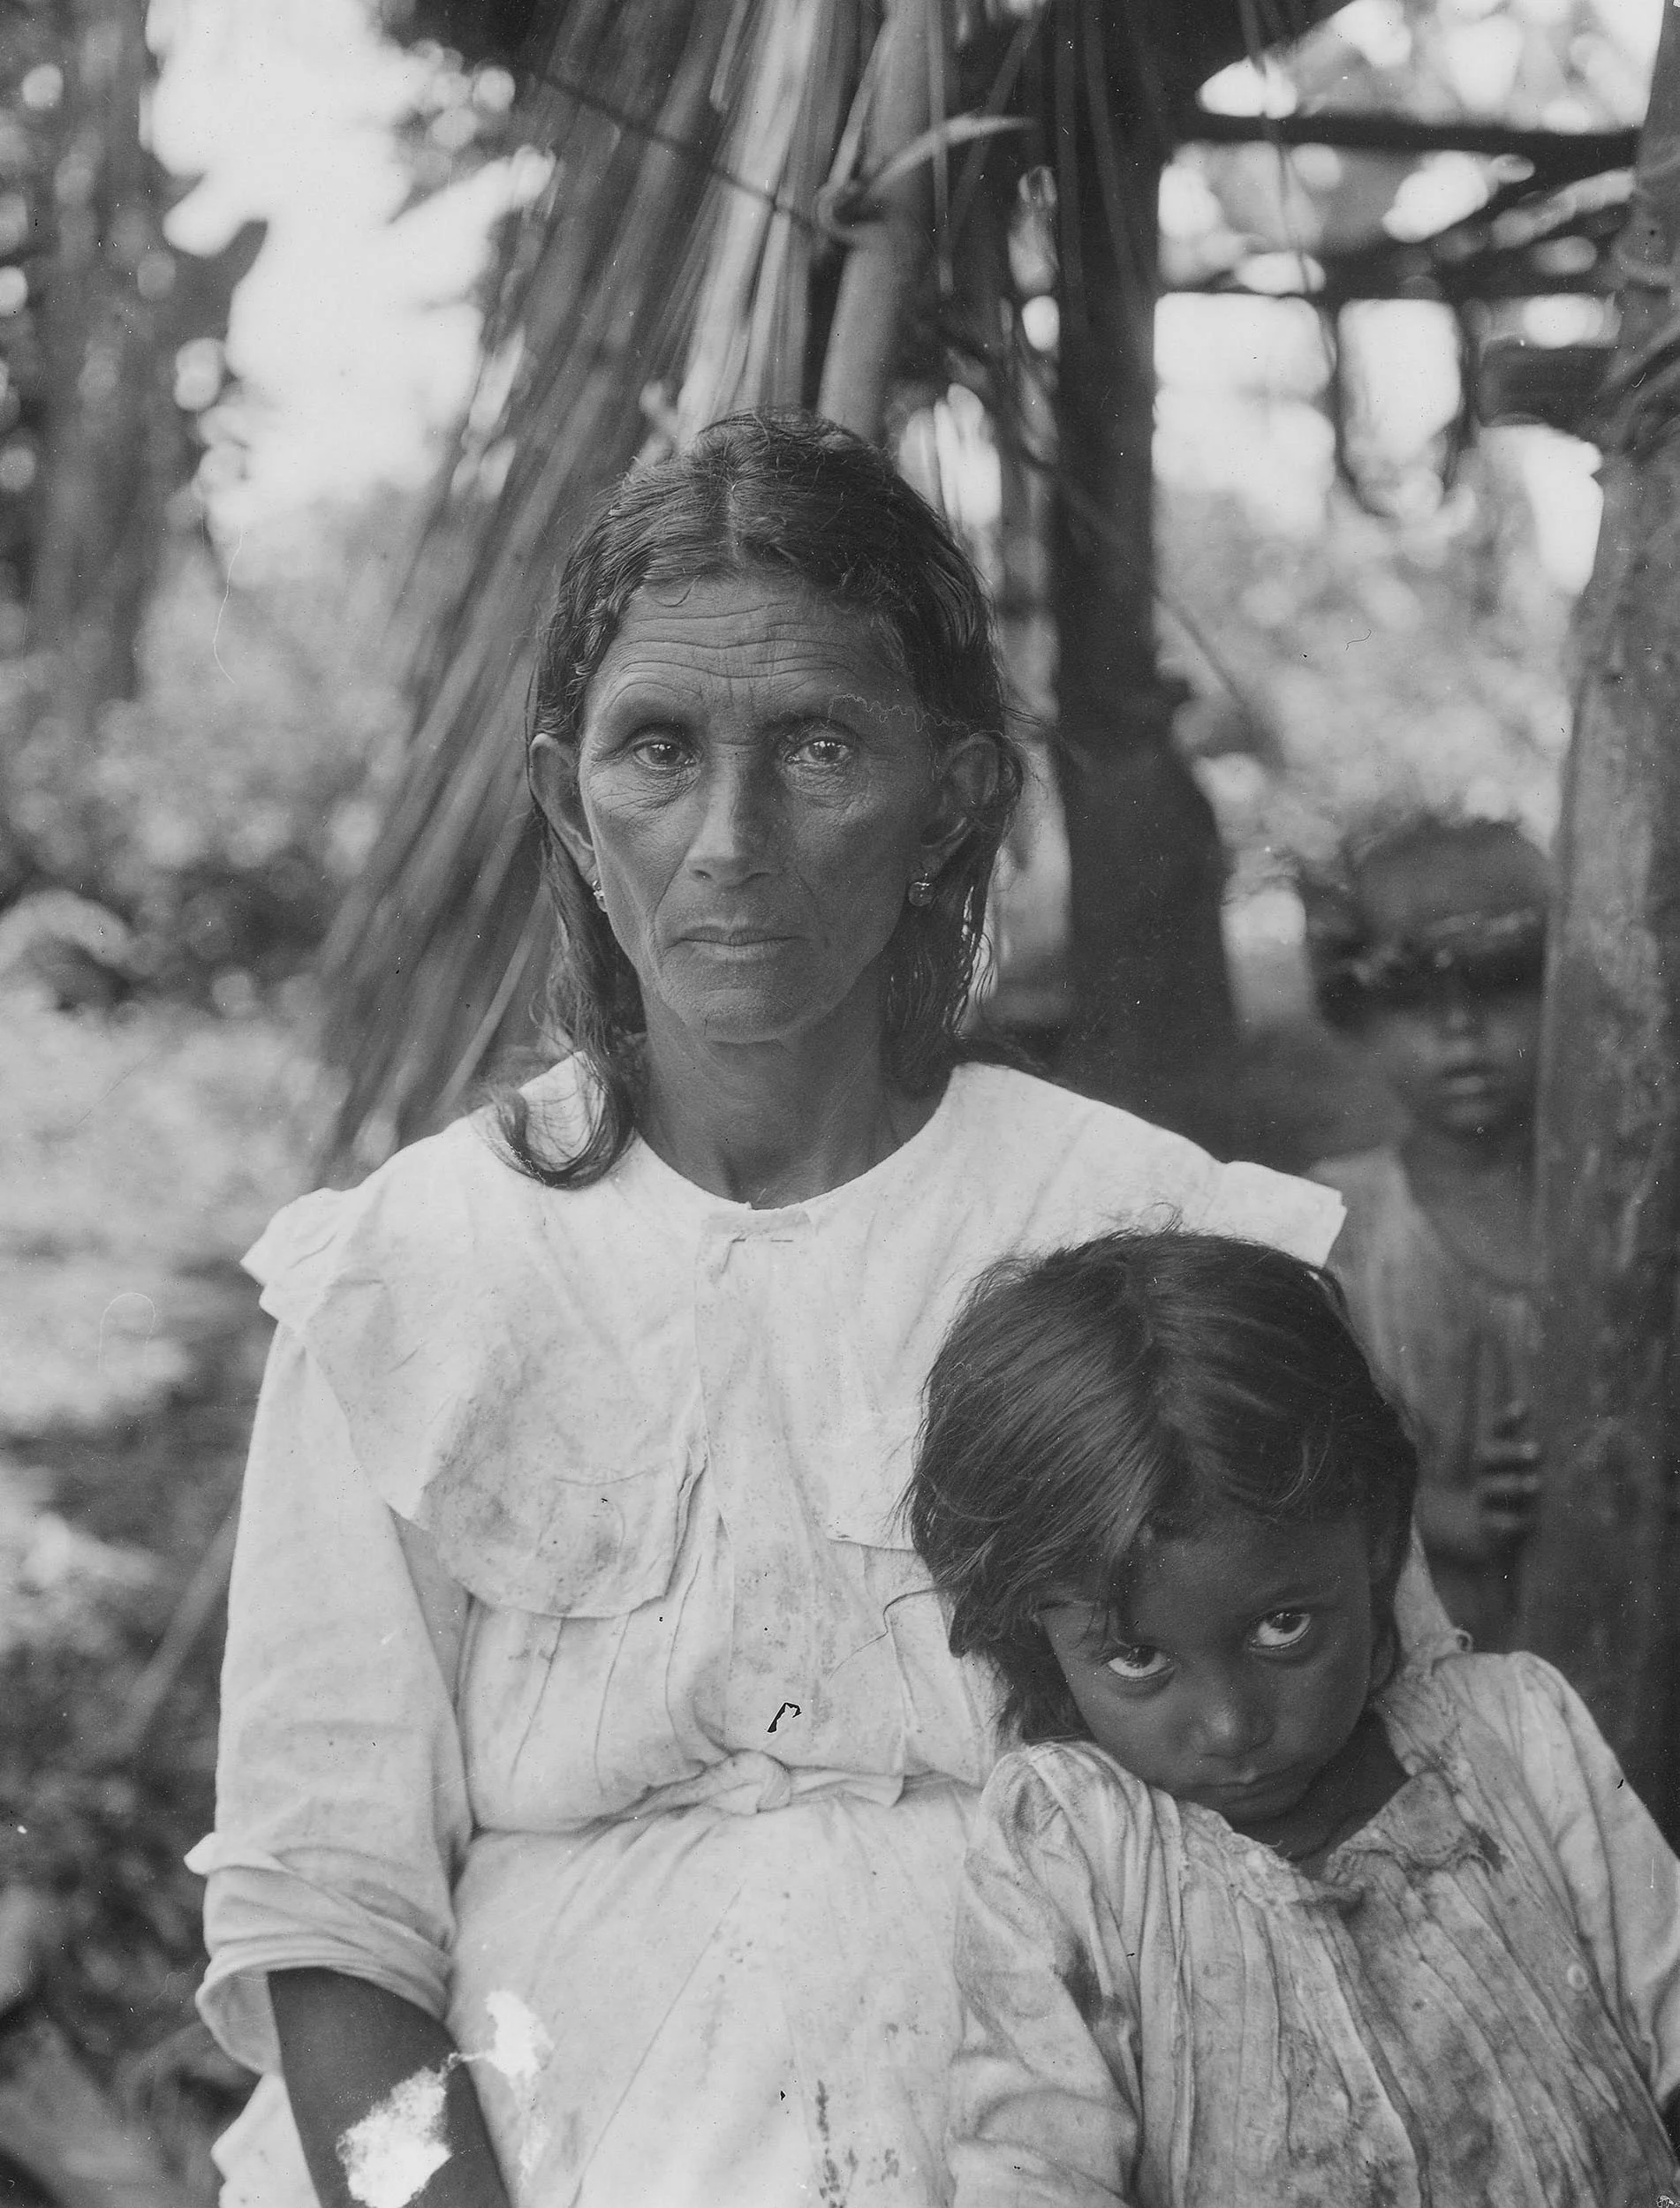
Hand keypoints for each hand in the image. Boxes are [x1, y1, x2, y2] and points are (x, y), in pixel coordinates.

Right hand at [1471, 1401, 1540, 1547]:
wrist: (1482, 1532)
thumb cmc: (1512, 1492)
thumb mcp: (1520, 1473)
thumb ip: (1535, 1455)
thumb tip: (1590, 1437)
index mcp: (1493, 1456)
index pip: (1495, 1432)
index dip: (1507, 1419)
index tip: (1525, 1406)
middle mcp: (1484, 1475)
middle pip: (1488, 1458)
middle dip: (1511, 1453)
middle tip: (1537, 1449)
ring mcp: (1483, 1501)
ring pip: (1491, 1489)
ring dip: (1514, 1485)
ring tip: (1536, 1483)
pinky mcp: (1487, 1527)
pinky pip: (1497, 1523)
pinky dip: (1513, 1522)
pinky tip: (1530, 1521)